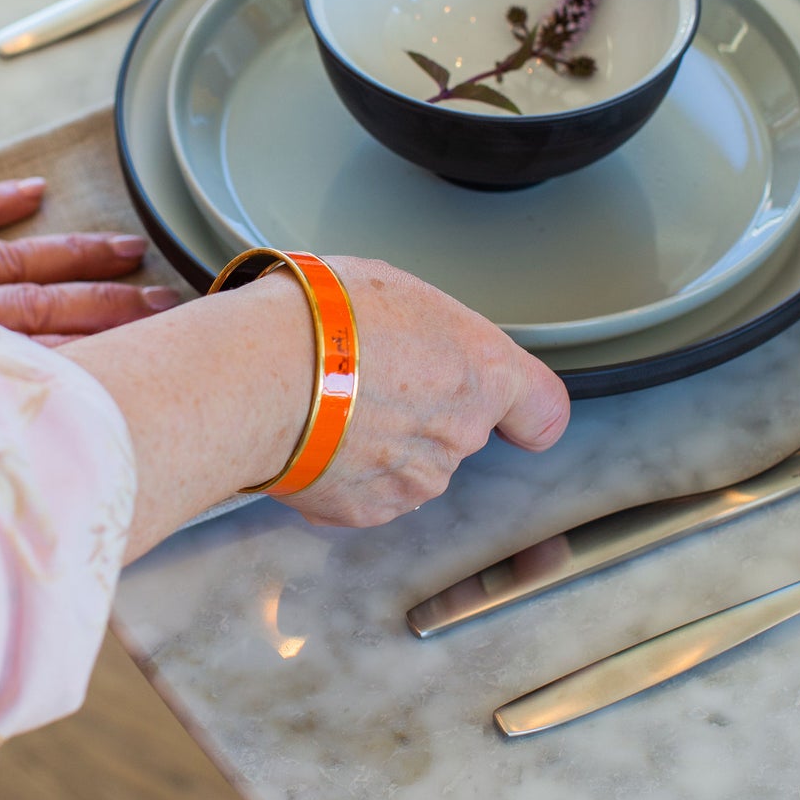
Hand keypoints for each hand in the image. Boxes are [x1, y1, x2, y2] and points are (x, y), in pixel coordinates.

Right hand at [59, 255, 569, 556]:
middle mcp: (460, 434)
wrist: (256, 377)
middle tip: (368, 375)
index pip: (542, 410)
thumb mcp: (393, 288)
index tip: (517, 415)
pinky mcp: (366, 511)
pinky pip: (364, 492)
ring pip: (409, 463)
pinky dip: (340, 471)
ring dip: (378, 441)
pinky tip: (310, 435)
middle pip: (458, 429)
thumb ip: (429, 329)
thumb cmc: (319, 320)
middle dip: (421, 409)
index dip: (526, 413)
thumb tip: (412, 335)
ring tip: (327, 401)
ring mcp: (415, 480)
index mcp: (482, 372)